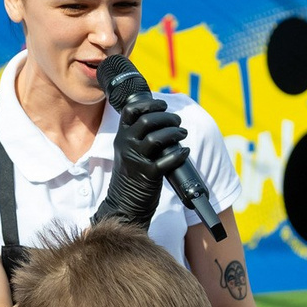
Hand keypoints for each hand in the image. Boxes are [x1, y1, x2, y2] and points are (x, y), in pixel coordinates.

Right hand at [95, 91, 188, 229]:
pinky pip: (166, 160)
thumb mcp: (127, 149)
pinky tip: (184, 151)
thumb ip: (138, 134)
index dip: (149, 103)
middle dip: (167, 118)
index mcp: (122, 136)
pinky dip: (179, 154)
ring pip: (157, 138)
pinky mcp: (148, 174)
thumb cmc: (131, 173)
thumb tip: (162, 116)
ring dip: (174, 133)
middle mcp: (127, 145)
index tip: (163, 105)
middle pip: (148, 121)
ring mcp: (137, 159)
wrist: (123, 202)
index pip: (131, 110)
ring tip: (182, 133)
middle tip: (178, 121)